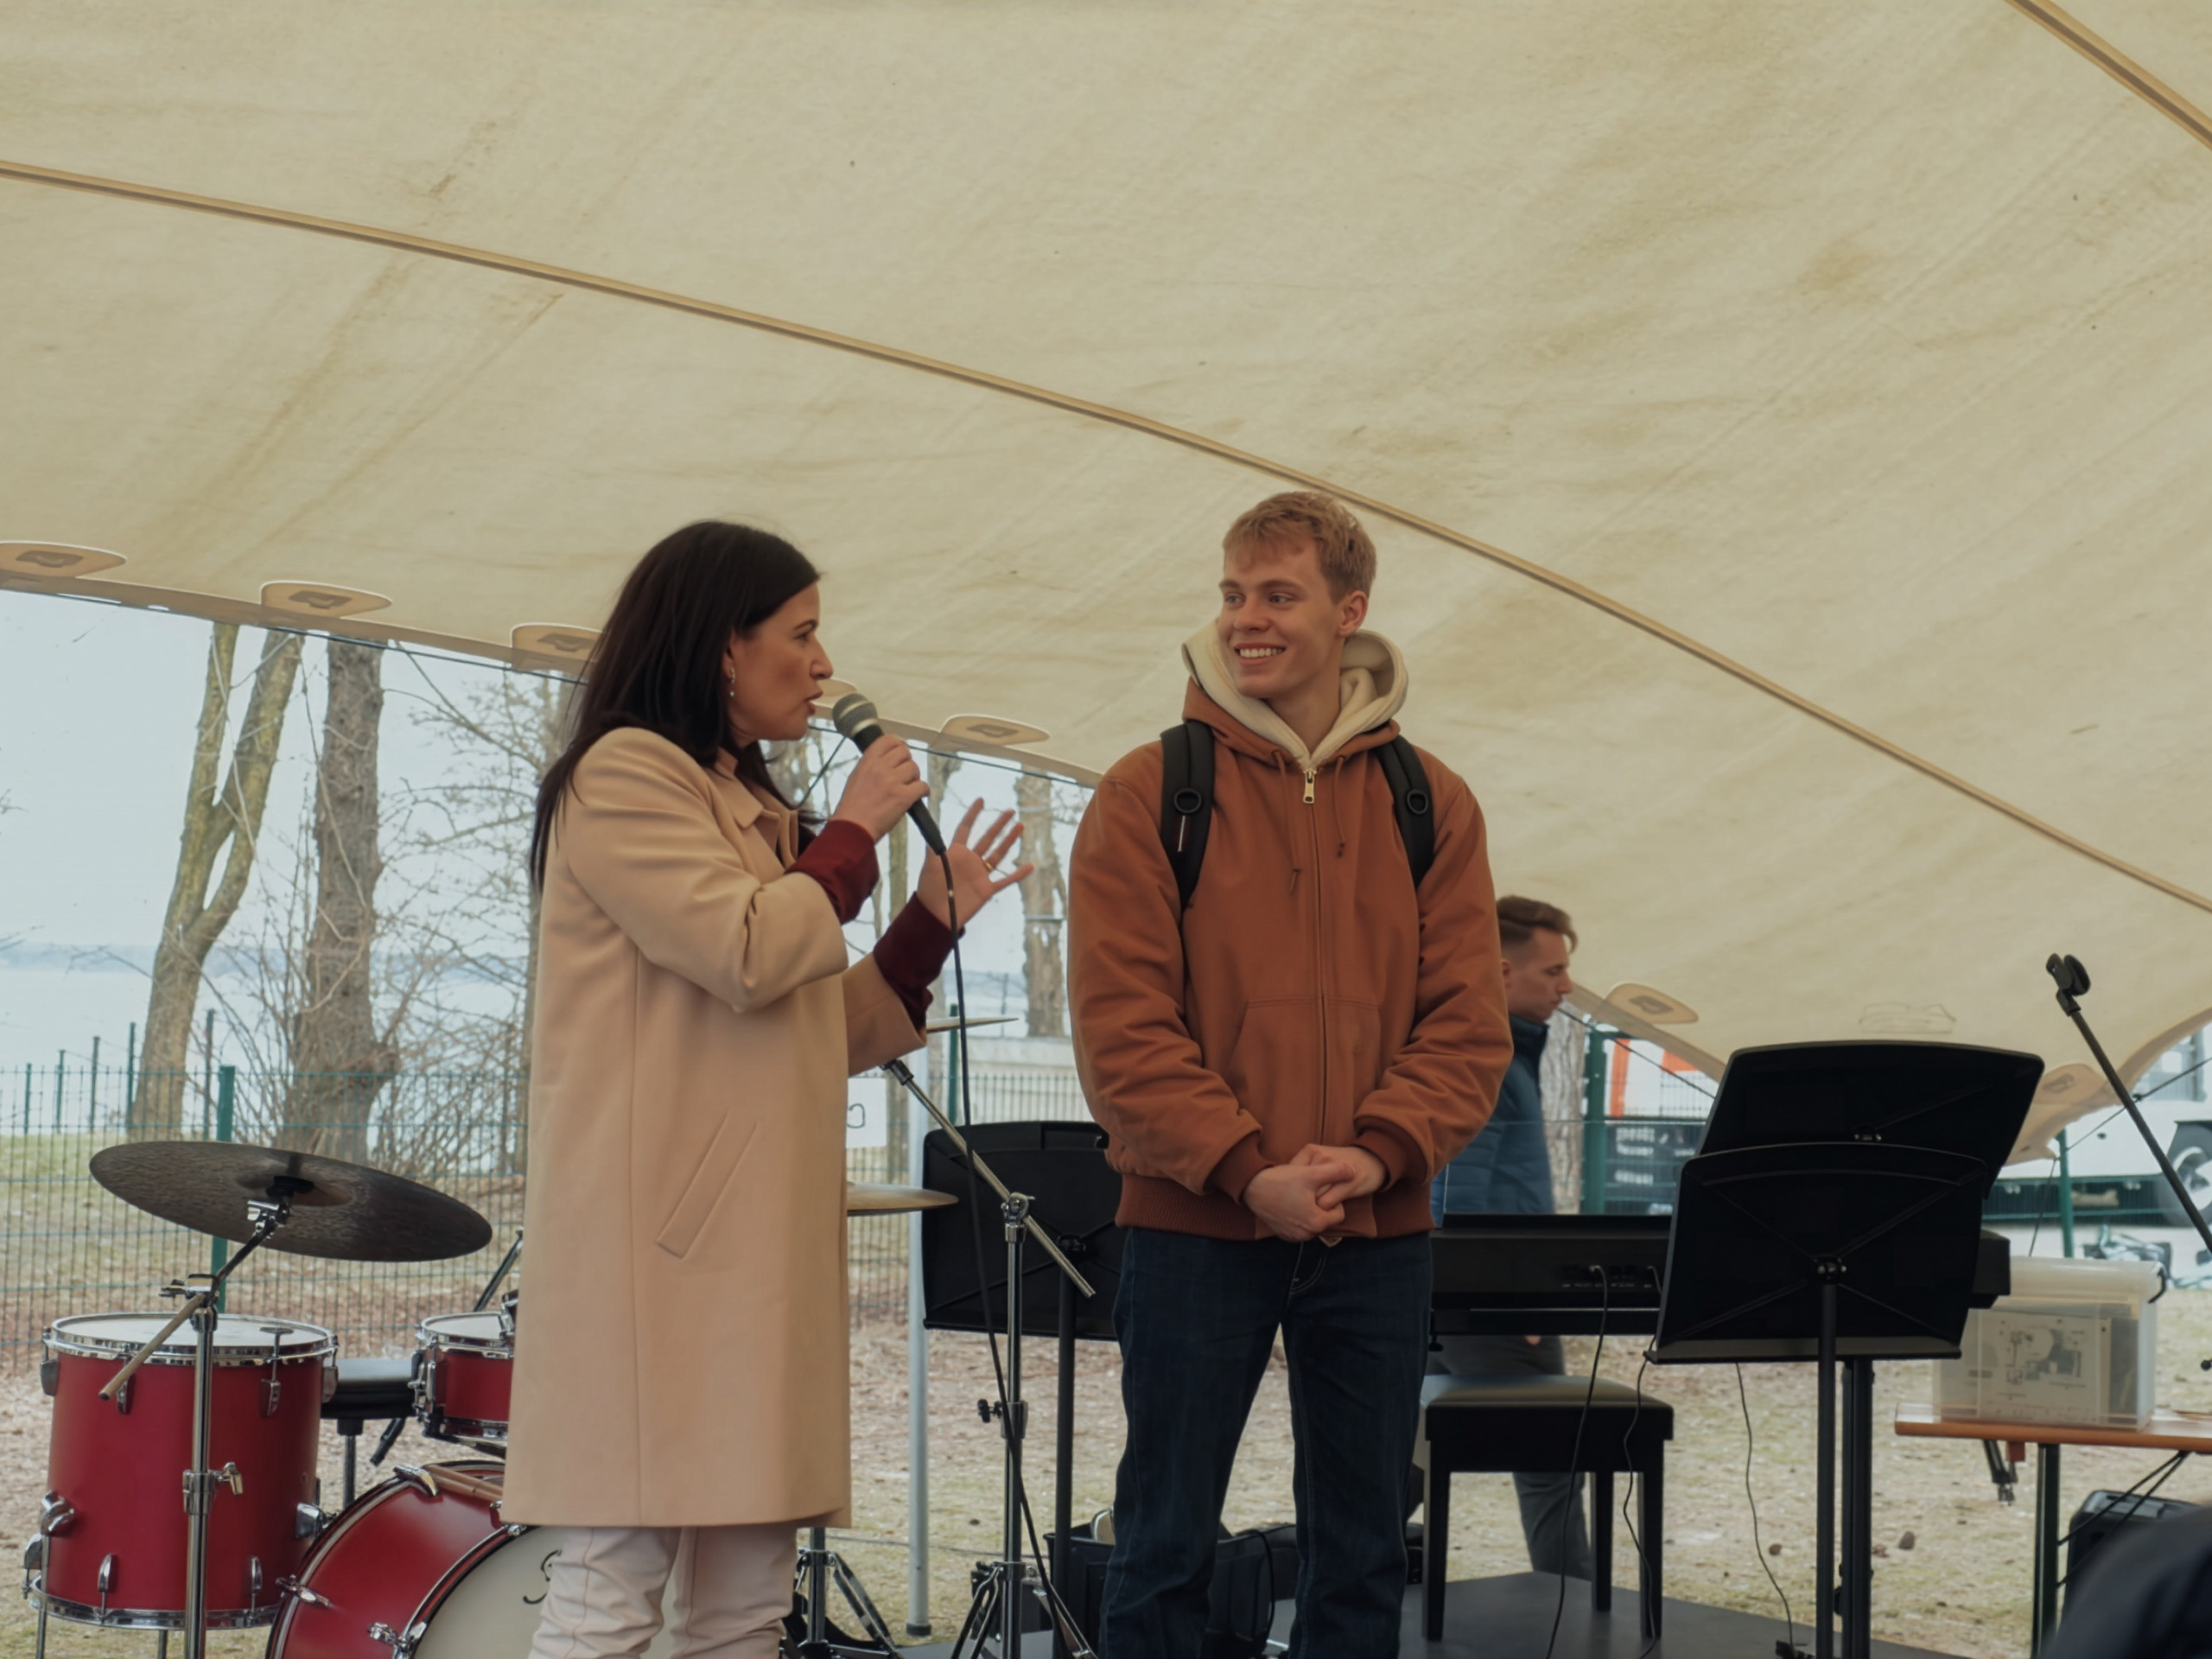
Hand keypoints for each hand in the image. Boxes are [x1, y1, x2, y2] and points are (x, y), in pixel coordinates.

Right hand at [830, 737, 927, 840]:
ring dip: (915, 778)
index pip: (889, 740)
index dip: (898, 745)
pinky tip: (919, 795)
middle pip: (905, 752)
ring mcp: (892, 782)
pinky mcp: (903, 797)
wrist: (853, 828)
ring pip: (915, 768)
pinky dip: (923, 791)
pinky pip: (922, 786)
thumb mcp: (856, 777)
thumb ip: (872, 765)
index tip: (900, 754)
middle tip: (905, 774)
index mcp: (867, 761)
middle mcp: (880, 768)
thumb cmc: (853, 807)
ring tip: (909, 787)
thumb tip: (887, 760)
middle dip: (907, 762)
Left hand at [916, 799, 1033, 928]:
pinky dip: (1018, 874)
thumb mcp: (929, 865)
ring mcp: (979, 874)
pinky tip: (1029, 866)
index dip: (972, 815)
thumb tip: (930, 828)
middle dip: (998, 824)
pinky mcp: (986, 889)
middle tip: (1010, 811)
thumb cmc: (929, 890)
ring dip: (1009, 841)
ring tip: (1020, 826)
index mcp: (955, 853)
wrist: (935, 915)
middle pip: (987, 838)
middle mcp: (970, 861)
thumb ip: (933, 847)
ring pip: (998, 854)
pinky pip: (1005, 881)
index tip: (981, 801)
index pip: (965, 829)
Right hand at [1241, 1161, 1349, 1241]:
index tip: (1320, 1187)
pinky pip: (1298, 1226)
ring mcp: (1292, 1237)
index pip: (1339, 1213)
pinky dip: (1298, 1216)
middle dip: (1321, 1205)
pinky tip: (1289, 1202)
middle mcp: (1305, 1235)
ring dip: (1310, 1211)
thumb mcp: (1311, 1173)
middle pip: (1325, 1219)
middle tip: (1309, 1189)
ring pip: (1312, 1222)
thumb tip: (1355, 1171)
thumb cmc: (1281, 1180)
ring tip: (1299, 1195)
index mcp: (1316, 1223)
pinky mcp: (1282, 1235)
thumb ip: (1336, 1172)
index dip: (1333, 1198)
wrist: (1251, 1188)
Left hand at [1294, 1142, 1386, 1206]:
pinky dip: (1325, 1210)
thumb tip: (1280, 1189)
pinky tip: (1330, 1208)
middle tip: (1303, 1208)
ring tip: (1316, 1209)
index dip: (1289, 1190)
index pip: (1289, 1175)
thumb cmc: (1340, 1164)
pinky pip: (1327, 1204)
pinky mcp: (1350, 1182)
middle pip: (1300, 1188)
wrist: (1372, 1160)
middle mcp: (1321, 1158)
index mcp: (1310, 1151)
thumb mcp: (1318, 1160)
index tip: (1291, 1198)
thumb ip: (1301, 1170)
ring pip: (1312, 1198)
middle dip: (1300, 1200)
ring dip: (1312, 1208)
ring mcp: (1335, 1169)